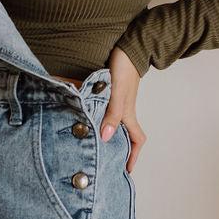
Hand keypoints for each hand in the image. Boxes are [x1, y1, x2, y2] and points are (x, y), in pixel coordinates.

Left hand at [100, 46, 145, 172]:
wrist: (125, 48)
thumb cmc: (124, 69)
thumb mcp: (117, 93)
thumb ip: (112, 114)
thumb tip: (106, 138)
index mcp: (128, 114)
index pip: (136, 140)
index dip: (133, 156)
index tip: (126, 170)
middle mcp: (122, 112)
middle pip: (122, 137)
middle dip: (116, 152)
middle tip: (103, 165)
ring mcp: (114, 104)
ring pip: (110, 126)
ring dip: (103, 137)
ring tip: (89, 149)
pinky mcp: (106, 96)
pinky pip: (101, 114)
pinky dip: (94, 121)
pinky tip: (82, 122)